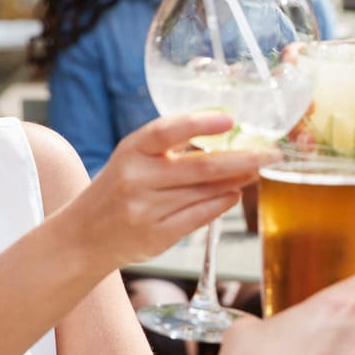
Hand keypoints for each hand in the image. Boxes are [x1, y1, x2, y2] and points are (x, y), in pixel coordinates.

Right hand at [69, 113, 275, 268]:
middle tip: (272, 153)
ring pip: (204, 192)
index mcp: (130, 151)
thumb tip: (226, 135)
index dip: (199, 122)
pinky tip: (235, 194)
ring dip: (237, 181)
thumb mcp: (133, 159)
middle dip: (243, 159)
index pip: (165, 130)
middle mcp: (136, 179)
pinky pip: (199, 217)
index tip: (230, 118)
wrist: (83, 237)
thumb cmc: (118, 190)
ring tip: (257, 170)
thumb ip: (169, 148)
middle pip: (200, 167)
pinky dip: (221, 204)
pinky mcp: (155, 236)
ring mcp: (145, 209)